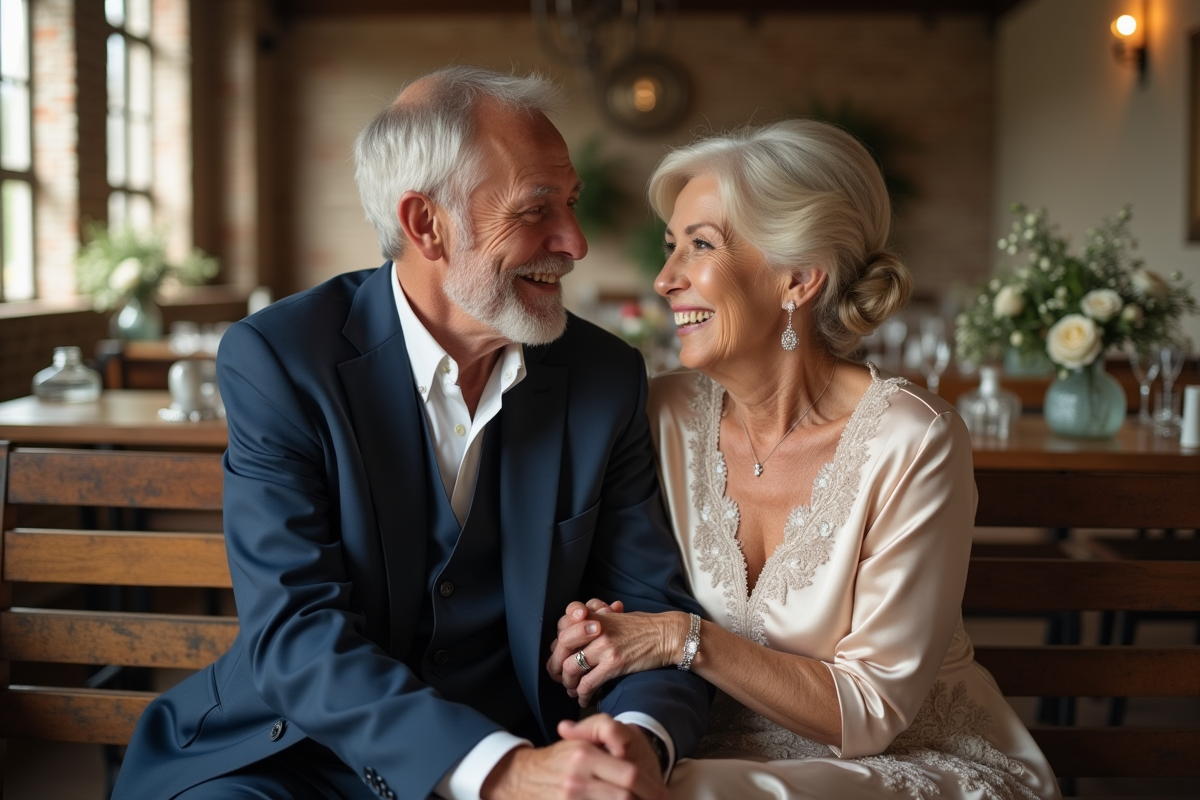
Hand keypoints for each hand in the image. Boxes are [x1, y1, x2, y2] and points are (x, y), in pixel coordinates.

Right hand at [480, 718, 667, 799]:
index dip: (651, 788)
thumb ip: (605, 734)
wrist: (521, 778)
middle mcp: (577, 778)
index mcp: (585, 755)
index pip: (629, 775)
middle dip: (646, 799)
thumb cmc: (557, 760)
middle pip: (625, 796)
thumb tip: (627, 745)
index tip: (664, 795)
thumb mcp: (578, 740)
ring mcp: (570, 797)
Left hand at [548, 610, 688, 706]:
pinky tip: (585, 699)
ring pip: (571, 668)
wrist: (667, 635)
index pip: (562, 630)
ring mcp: (604, 646)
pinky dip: (583, 695)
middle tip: (560, 679)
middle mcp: (595, 629)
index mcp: (594, 616)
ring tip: (572, 691)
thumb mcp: (615, 617)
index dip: (557, 649)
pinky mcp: (614, 663)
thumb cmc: (643, 628)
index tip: (558, 660)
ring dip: (569, 684)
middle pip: (562, 649)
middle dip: (557, 668)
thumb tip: (576, 642)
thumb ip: (595, 623)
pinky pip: (588, 683)